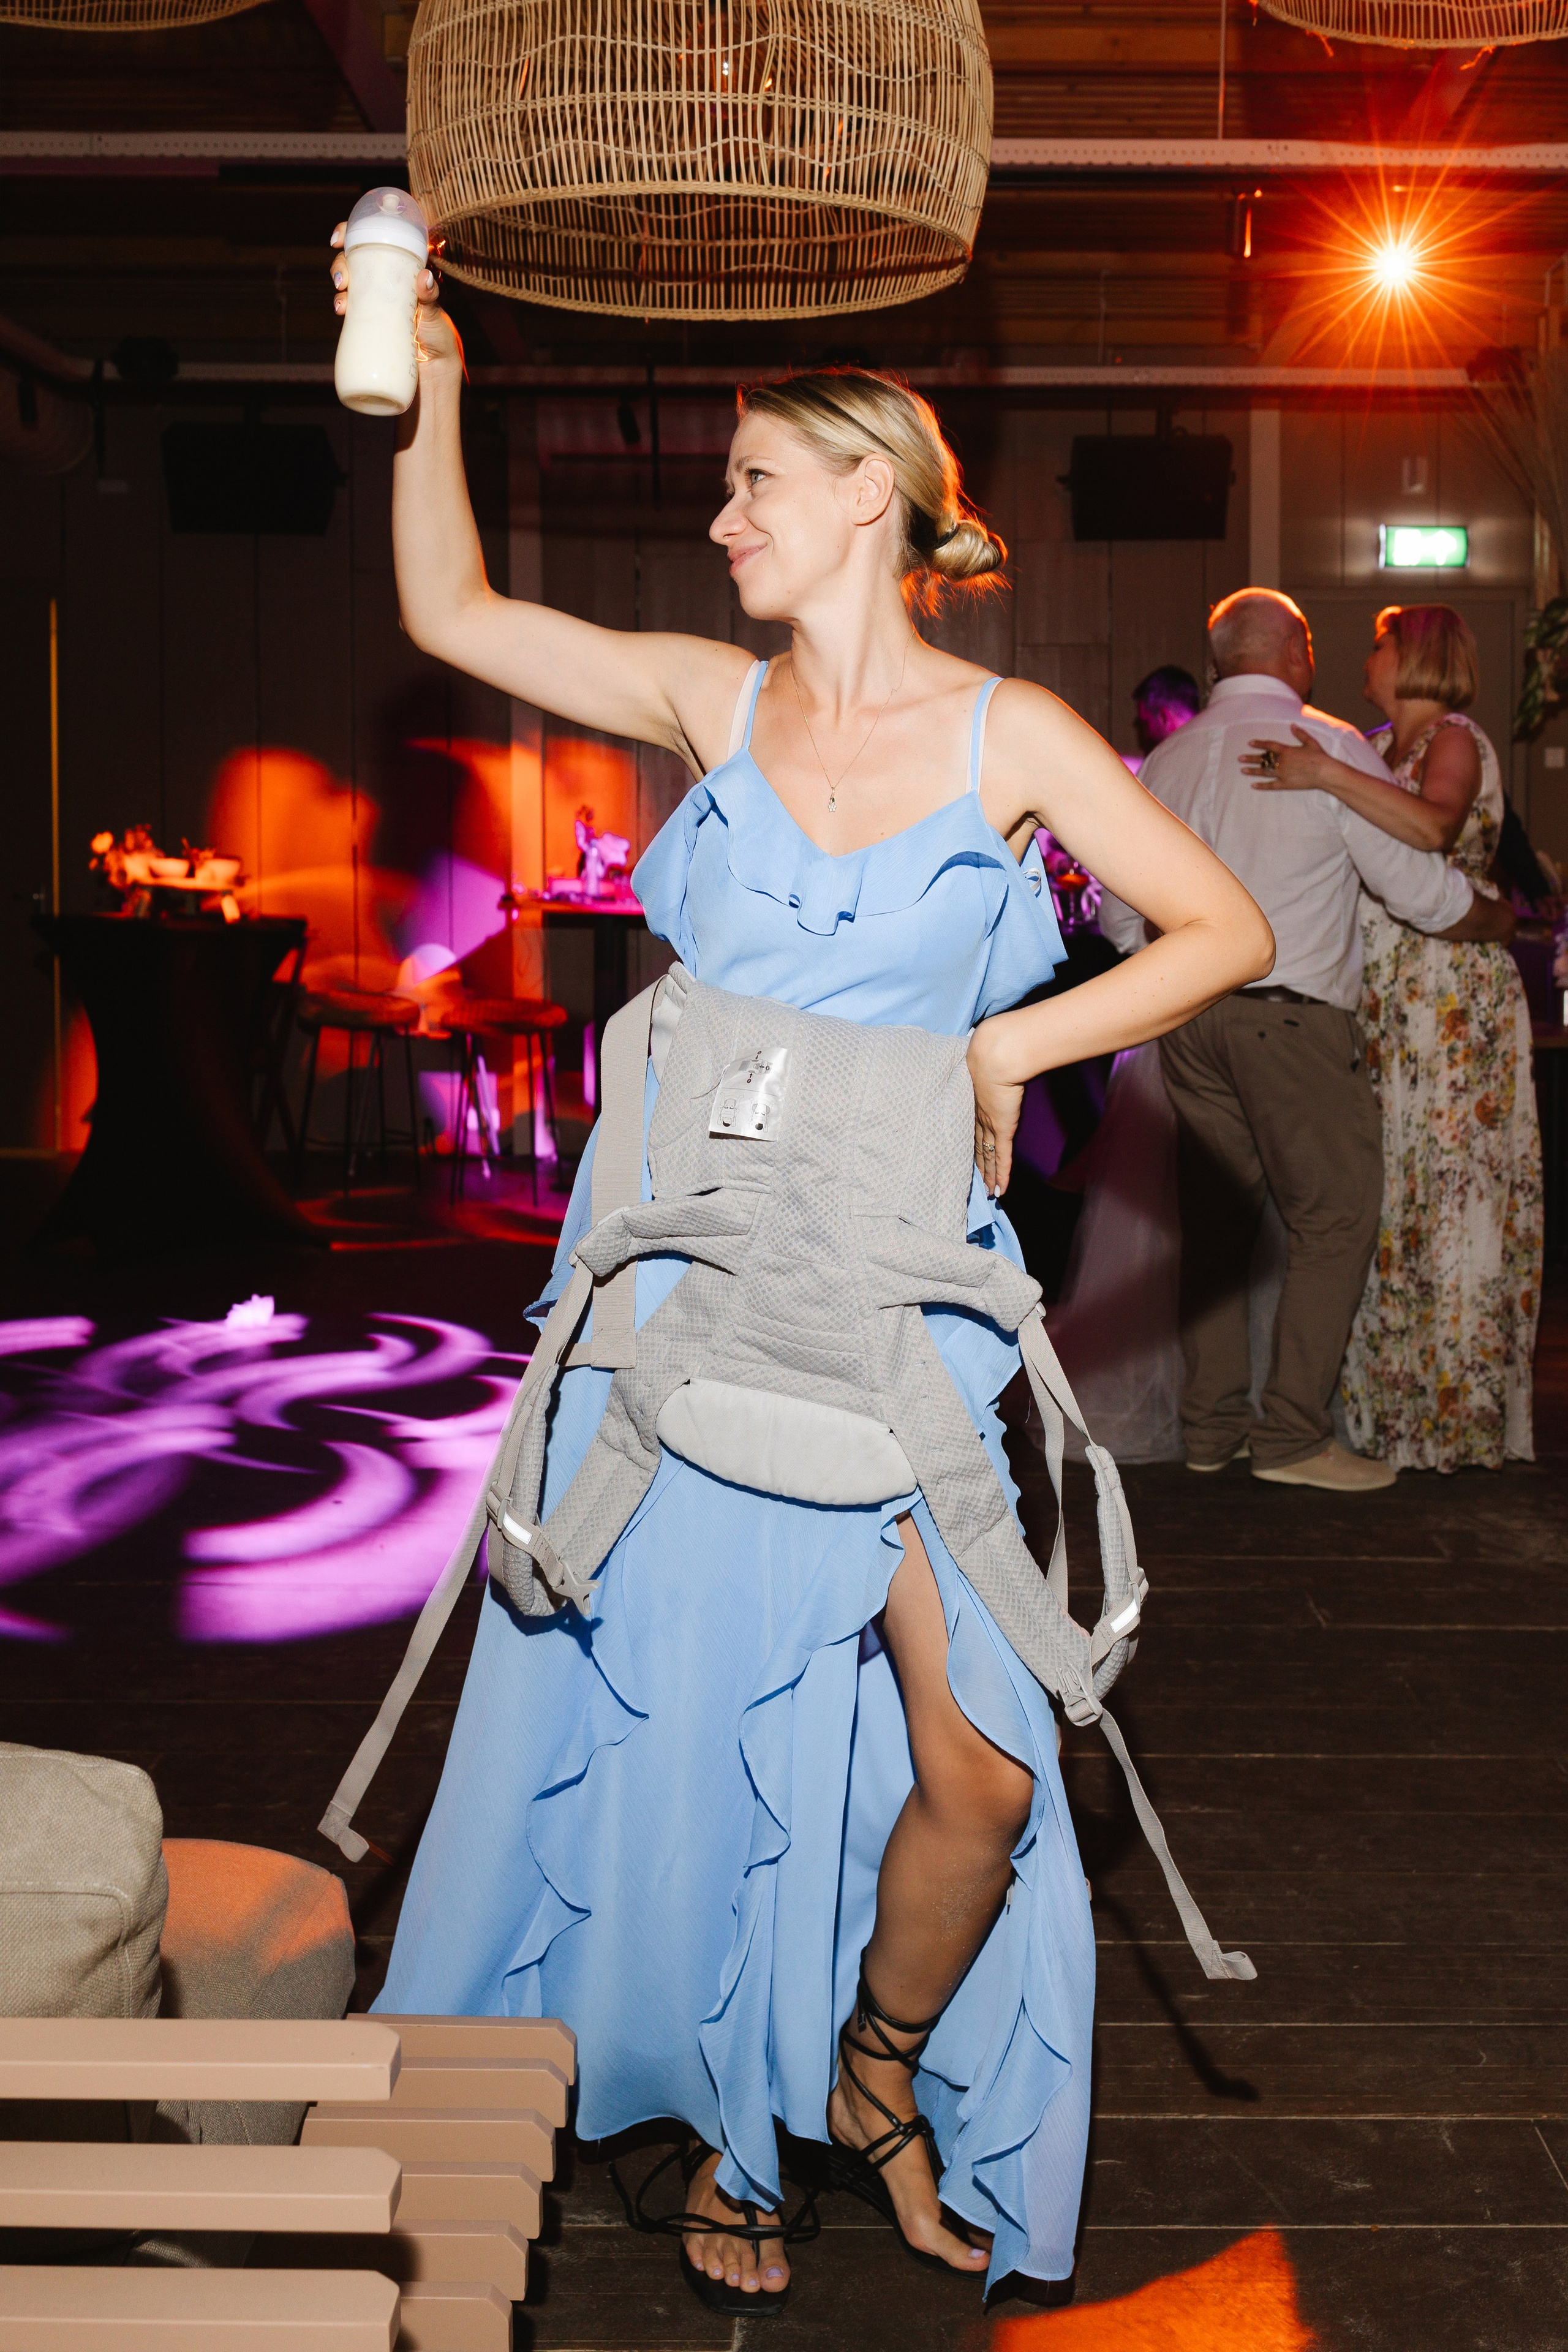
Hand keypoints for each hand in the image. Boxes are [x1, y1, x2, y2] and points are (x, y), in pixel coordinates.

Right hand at [328, 222, 464, 374]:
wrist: (434, 370)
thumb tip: (424, 277)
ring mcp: (375, 300)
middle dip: (341, 262)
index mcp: (401, 269)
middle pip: (356, 260)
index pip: (376, 242)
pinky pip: (350, 307)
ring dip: (339, 282)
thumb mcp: (435, 313)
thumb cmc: (439, 336)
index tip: (340, 236)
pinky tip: (341, 309)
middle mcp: (386, 281)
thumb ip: (429, 296)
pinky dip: (342, 305)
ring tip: (341, 296)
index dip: (354, 233)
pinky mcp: (369, 321)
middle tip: (342, 277)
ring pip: (350, 281)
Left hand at [967, 1019, 1025, 1197]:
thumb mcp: (983, 1057)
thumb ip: (983, 1060)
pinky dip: (1001, 1175)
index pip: (970, 1127)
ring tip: (989, 1193)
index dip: (969, 1141)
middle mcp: (976, 1115)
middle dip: (977, 1164)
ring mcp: (989, 1124)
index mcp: (970, 1099)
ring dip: (989, 1175)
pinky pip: (1002, 1158)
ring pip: (988, 1156)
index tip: (966, 1152)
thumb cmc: (990, 1049)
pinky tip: (1000, 1191)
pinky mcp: (1002, 1128)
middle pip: (976, 1146)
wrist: (996, 1054)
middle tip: (975, 1181)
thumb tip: (986, 1049)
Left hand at [1241, 725, 1337, 792]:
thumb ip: (1300, 733)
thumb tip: (1292, 725)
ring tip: (1243, 770)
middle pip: (1263, 759)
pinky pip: (1271, 785)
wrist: (1324, 772)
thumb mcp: (1310, 742)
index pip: (1269, 746)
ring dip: (1253, 771)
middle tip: (1240, 758)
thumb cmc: (1319, 756)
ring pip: (1264, 772)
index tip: (1250, 743)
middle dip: (1251, 758)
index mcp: (1287, 751)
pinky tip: (1253, 785)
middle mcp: (1282, 762)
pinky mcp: (1286, 784)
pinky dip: (1262, 786)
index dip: (1260, 744)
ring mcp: (1283, 774)